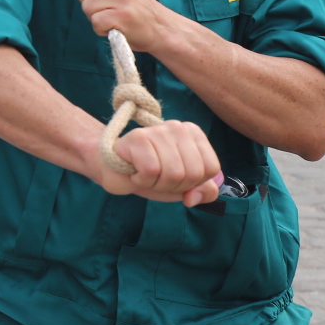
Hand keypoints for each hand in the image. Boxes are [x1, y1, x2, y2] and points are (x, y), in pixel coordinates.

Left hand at [68, 0, 173, 53]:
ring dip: (96, 18)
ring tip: (115, 18)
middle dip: (92, 5)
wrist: (160, 28)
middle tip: (113, 10)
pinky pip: (95, 22)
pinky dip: (101, 29)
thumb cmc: (135, 7)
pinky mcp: (122, 16)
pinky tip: (116, 27)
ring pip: (87, 7)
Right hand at [92, 120, 221, 205]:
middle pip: (193, 173)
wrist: (113, 169)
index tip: (175, 177)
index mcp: (193, 134)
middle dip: (174, 186)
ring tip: (145, 175)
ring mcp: (158, 130)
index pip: (211, 168)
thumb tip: (193, 197)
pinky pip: (151, 172)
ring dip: (156, 184)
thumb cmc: (150, 174)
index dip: (193, 183)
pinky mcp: (138, 138)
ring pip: (173, 174)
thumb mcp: (182, 185)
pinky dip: (142, 180)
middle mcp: (178, 127)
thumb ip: (202, 191)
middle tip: (157, 178)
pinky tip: (134, 172)